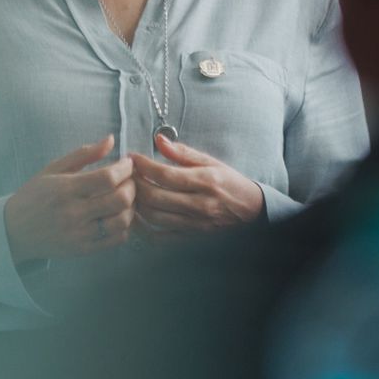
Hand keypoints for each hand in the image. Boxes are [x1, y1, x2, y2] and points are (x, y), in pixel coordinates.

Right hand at [4, 135, 134, 262]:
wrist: (13, 231)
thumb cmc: (34, 196)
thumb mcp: (53, 169)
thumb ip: (84, 154)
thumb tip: (111, 140)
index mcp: (65, 189)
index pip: (107, 178)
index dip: (125, 169)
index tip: (127, 163)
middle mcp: (73, 213)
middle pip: (120, 200)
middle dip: (132, 186)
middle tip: (129, 180)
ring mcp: (79, 234)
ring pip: (122, 221)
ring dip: (132, 207)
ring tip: (126, 198)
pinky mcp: (83, 250)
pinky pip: (116, 239)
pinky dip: (124, 227)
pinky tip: (118, 216)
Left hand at [128, 133, 265, 236]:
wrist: (251, 212)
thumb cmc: (229, 184)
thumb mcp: (211, 162)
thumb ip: (183, 152)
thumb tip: (159, 140)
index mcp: (205, 181)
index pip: (164, 174)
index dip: (142, 165)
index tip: (131, 157)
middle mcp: (199, 204)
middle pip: (154, 196)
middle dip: (134, 184)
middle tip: (126, 175)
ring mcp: (194, 224)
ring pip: (153, 217)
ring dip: (136, 204)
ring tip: (131, 192)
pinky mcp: (190, 238)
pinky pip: (159, 238)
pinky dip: (143, 229)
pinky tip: (137, 217)